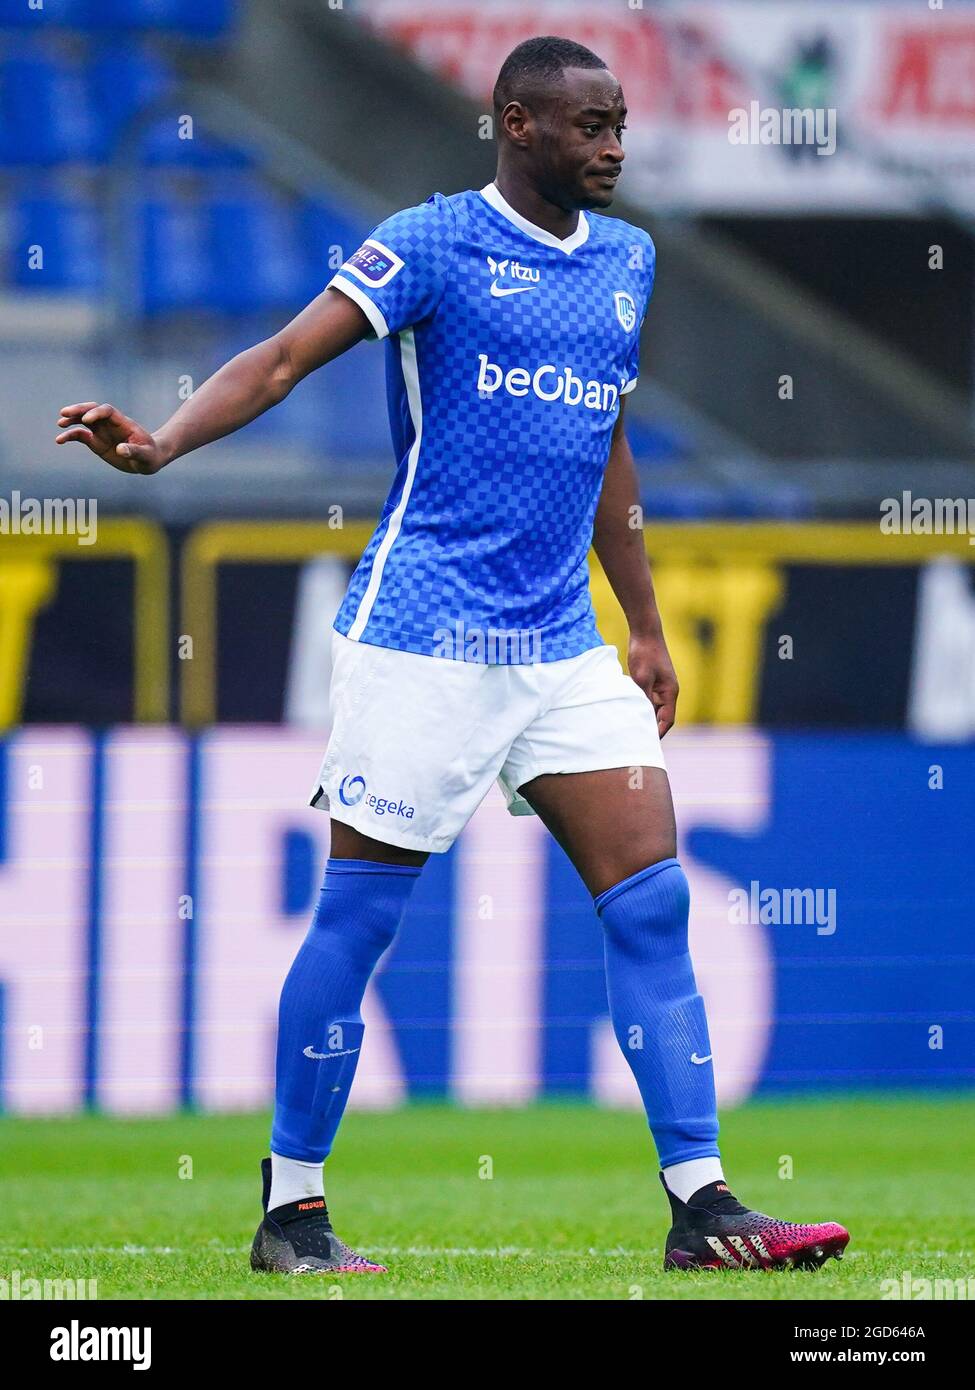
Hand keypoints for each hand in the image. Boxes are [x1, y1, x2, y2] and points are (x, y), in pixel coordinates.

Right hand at [55, 402, 169, 474]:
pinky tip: (59, 440)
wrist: (146, 460)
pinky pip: (80, 436)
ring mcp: (101, 431)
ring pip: (83, 420)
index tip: (87, 421)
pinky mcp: (95, 442)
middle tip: (65, 413)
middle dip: (79, 410)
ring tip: (60, 423)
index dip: (97, 413)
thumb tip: (120, 450)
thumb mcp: (146, 455)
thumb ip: (134, 451)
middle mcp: (110, 424)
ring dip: (71, 420)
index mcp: (123, 423)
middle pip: (92, 410)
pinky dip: (69, 436)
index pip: (108, 411)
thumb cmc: (150, 455)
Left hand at [627, 630, 678, 736]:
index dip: (658, 733)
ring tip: (630, 729)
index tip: (647, 744)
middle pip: (661, 717)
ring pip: (653, 708)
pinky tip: (628, 711)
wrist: (645, 632)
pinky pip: (648, 699)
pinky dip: (640, 706)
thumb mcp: (642, 678)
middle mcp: (668, 691)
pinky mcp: (652, 681)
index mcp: (670, 692)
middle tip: (636, 740)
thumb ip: (643, 698)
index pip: (668, 720)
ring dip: (644, 717)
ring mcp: (661, 686)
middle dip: (651, 728)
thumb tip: (641, 716)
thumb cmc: (645, 653)